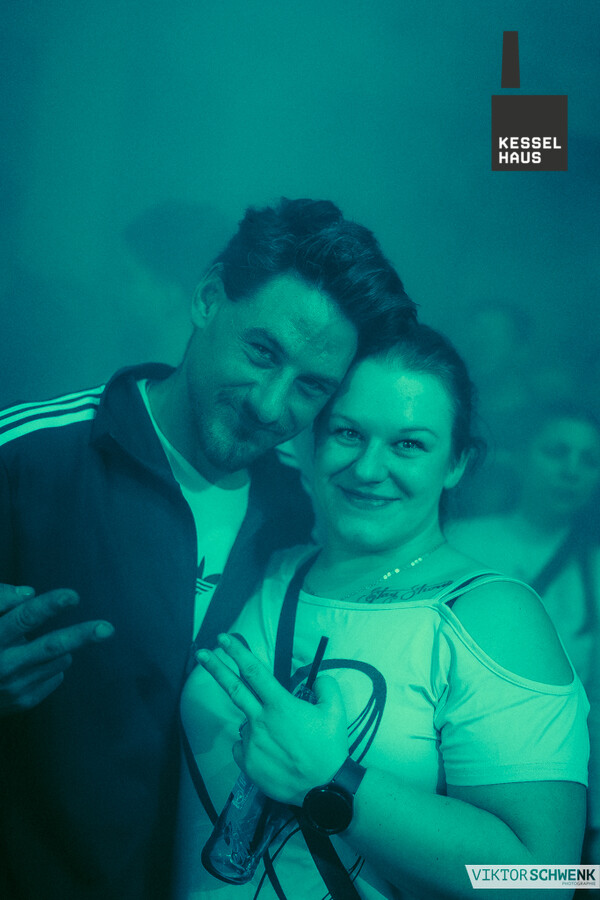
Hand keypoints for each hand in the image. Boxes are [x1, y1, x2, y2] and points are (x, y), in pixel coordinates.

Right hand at [0, 583, 113, 715]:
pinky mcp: (24, 701)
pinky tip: (32, 665)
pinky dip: (52, 665)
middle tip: (107, 628)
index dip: (50, 605)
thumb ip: (0, 599)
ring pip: (60, 658)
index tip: (73, 596)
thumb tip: (29, 593)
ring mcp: (14, 686)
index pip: (24, 618)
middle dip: (81, 635)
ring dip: (60, 648)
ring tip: (36, 648)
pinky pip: (57, 675)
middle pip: (51, 646)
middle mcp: (3, 664)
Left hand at [196, 633, 348, 805]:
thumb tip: (316, 679)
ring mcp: (251, 743)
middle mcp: (261, 721)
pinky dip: (252, 744)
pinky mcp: (247, 763)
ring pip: (247, 723)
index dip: (237, 652)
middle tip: (200, 652)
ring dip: (257, 723)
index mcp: (280, 705)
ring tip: (281, 741)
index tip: (223, 639)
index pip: (254, 671)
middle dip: (215, 668)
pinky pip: (242, 745)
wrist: (324, 789)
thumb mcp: (335, 711)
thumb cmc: (329, 748)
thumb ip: (325, 687)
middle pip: (234, 688)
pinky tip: (271, 753)